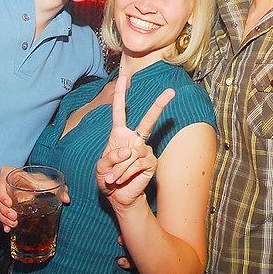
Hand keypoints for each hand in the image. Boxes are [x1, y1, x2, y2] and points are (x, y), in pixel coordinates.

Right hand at [0, 165, 69, 232]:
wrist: (32, 185)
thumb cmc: (38, 181)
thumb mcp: (46, 182)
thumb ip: (58, 188)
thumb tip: (67, 198)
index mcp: (8, 173)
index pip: (0, 182)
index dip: (2, 194)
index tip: (9, 204)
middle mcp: (0, 183)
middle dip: (4, 210)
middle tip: (14, 218)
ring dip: (3, 217)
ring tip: (13, 224)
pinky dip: (2, 222)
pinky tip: (7, 229)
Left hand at [96, 74, 174, 209]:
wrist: (118, 196)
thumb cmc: (108, 178)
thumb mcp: (101, 167)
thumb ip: (110, 158)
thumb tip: (128, 151)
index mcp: (120, 135)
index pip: (120, 111)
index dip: (121, 94)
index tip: (124, 77)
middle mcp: (135, 139)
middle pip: (148, 120)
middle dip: (159, 105)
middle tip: (171, 92)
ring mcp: (145, 151)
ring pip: (132, 154)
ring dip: (119, 169)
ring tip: (113, 179)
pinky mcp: (151, 163)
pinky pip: (137, 164)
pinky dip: (125, 174)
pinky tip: (122, 180)